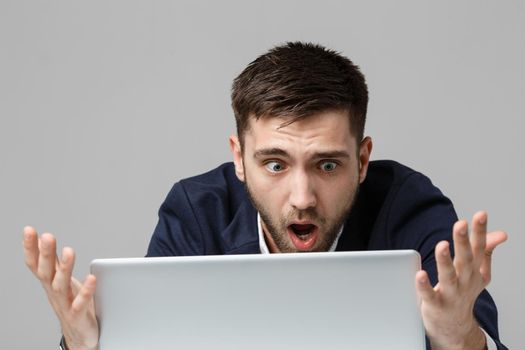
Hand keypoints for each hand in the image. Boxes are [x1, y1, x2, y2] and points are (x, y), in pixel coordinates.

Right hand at [22, 226, 98, 349]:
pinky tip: (92, 279)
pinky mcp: (78, 316)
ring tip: (69, 251)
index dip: (31, 248)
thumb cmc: (72, 303)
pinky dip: (85, 291)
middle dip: (46, 254)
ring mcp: (65, 304)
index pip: (36, 263)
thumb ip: (55, 262)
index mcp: (50, 282)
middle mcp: (54, 292)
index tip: (29, 230)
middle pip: (46, 272)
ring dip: (64, 268)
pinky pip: (80, 303)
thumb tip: (45, 239)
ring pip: (60, 285)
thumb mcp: (61, 280)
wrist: (81, 335)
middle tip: (48, 236)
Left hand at [415, 211, 506, 349]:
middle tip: (460, 224)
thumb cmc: (464, 293)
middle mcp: (465, 281)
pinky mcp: (436, 305)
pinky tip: (420, 275)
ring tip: (441, 245)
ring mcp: (451, 294)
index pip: (479, 248)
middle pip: (465, 259)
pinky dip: (424, 286)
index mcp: (474, 270)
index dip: (480, 231)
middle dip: (463, 241)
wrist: (456, 327)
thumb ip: (486, 251)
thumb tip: (501, 233)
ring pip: (448, 276)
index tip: (480, 214)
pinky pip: (429, 295)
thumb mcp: (479, 272)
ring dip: (445, 260)